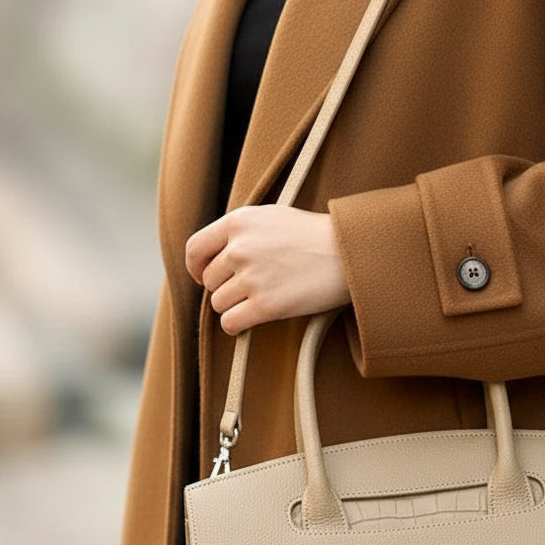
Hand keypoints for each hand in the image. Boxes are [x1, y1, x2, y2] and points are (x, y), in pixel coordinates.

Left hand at [185, 206, 350, 334]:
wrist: (348, 254)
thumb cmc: (315, 236)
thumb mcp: (273, 217)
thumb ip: (242, 231)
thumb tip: (216, 254)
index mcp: (238, 222)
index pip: (195, 248)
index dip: (195, 267)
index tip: (202, 277)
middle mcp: (240, 248)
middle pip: (209, 280)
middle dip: (224, 288)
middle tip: (248, 291)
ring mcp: (252, 277)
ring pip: (219, 303)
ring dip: (233, 307)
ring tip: (256, 303)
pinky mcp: (266, 305)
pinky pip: (231, 323)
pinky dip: (235, 327)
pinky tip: (247, 323)